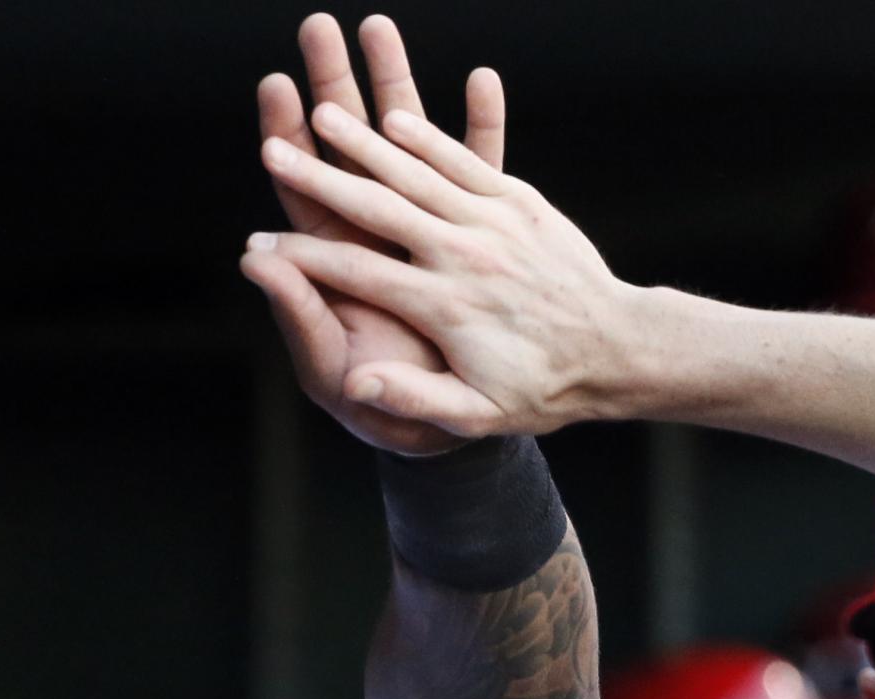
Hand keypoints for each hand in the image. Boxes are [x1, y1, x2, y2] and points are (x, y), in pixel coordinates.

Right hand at [246, 54, 645, 440]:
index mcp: (443, 306)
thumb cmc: (540, 391)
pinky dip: (431, 137)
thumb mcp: (475, 415)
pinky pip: (468, 160)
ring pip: (419, 170)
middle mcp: (463, 255)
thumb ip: (413, 395)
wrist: (620, 349)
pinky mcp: (520, 202)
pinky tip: (398, 118)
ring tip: (323, 109)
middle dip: (319, 173)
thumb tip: (356, 382)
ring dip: (367, 138)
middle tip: (273, 147)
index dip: (300, 260)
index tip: (255, 248)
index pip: (356, 273)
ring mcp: (494, 222)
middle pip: (377, 205)